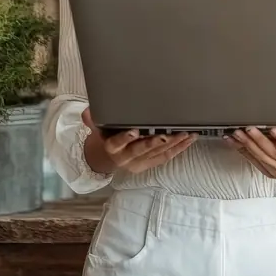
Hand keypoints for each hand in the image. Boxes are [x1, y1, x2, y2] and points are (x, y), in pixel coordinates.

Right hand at [81, 108, 196, 175]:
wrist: (107, 158)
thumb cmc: (105, 137)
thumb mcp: (97, 128)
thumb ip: (93, 119)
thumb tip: (87, 111)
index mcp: (111, 148)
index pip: (117, 143)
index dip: (125, 138)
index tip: (134, 130)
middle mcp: (125, 157)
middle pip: (140, 150)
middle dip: (154, 142)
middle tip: (167, 135)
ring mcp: (139, 162)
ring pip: (156, 153)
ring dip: (172, 144)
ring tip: (185, 134)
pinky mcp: (149, 164)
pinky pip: (165, 157)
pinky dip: (178, 149)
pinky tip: (188, 140)